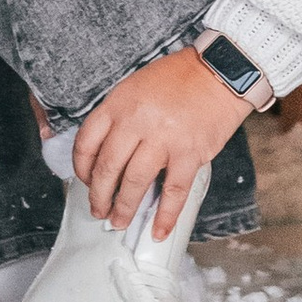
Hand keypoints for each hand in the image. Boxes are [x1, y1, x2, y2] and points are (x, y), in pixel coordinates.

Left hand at [74, 48, 249, 239]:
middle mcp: (136, 121)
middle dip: (99, 196)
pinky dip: (164, 216)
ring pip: (134, 184)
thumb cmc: (178, 78)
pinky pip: (172, 192)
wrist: (219, 72)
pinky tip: (158, 230)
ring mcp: (163, 139)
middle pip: (107, 169)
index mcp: (119, 103)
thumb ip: (119, 116)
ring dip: (124, 209)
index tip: (85, 180)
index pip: (86, 142)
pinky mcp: (189, 153)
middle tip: (99, 210)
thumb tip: (107, 153)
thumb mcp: (135, 87)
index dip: (81, 168)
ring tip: (119, 221)